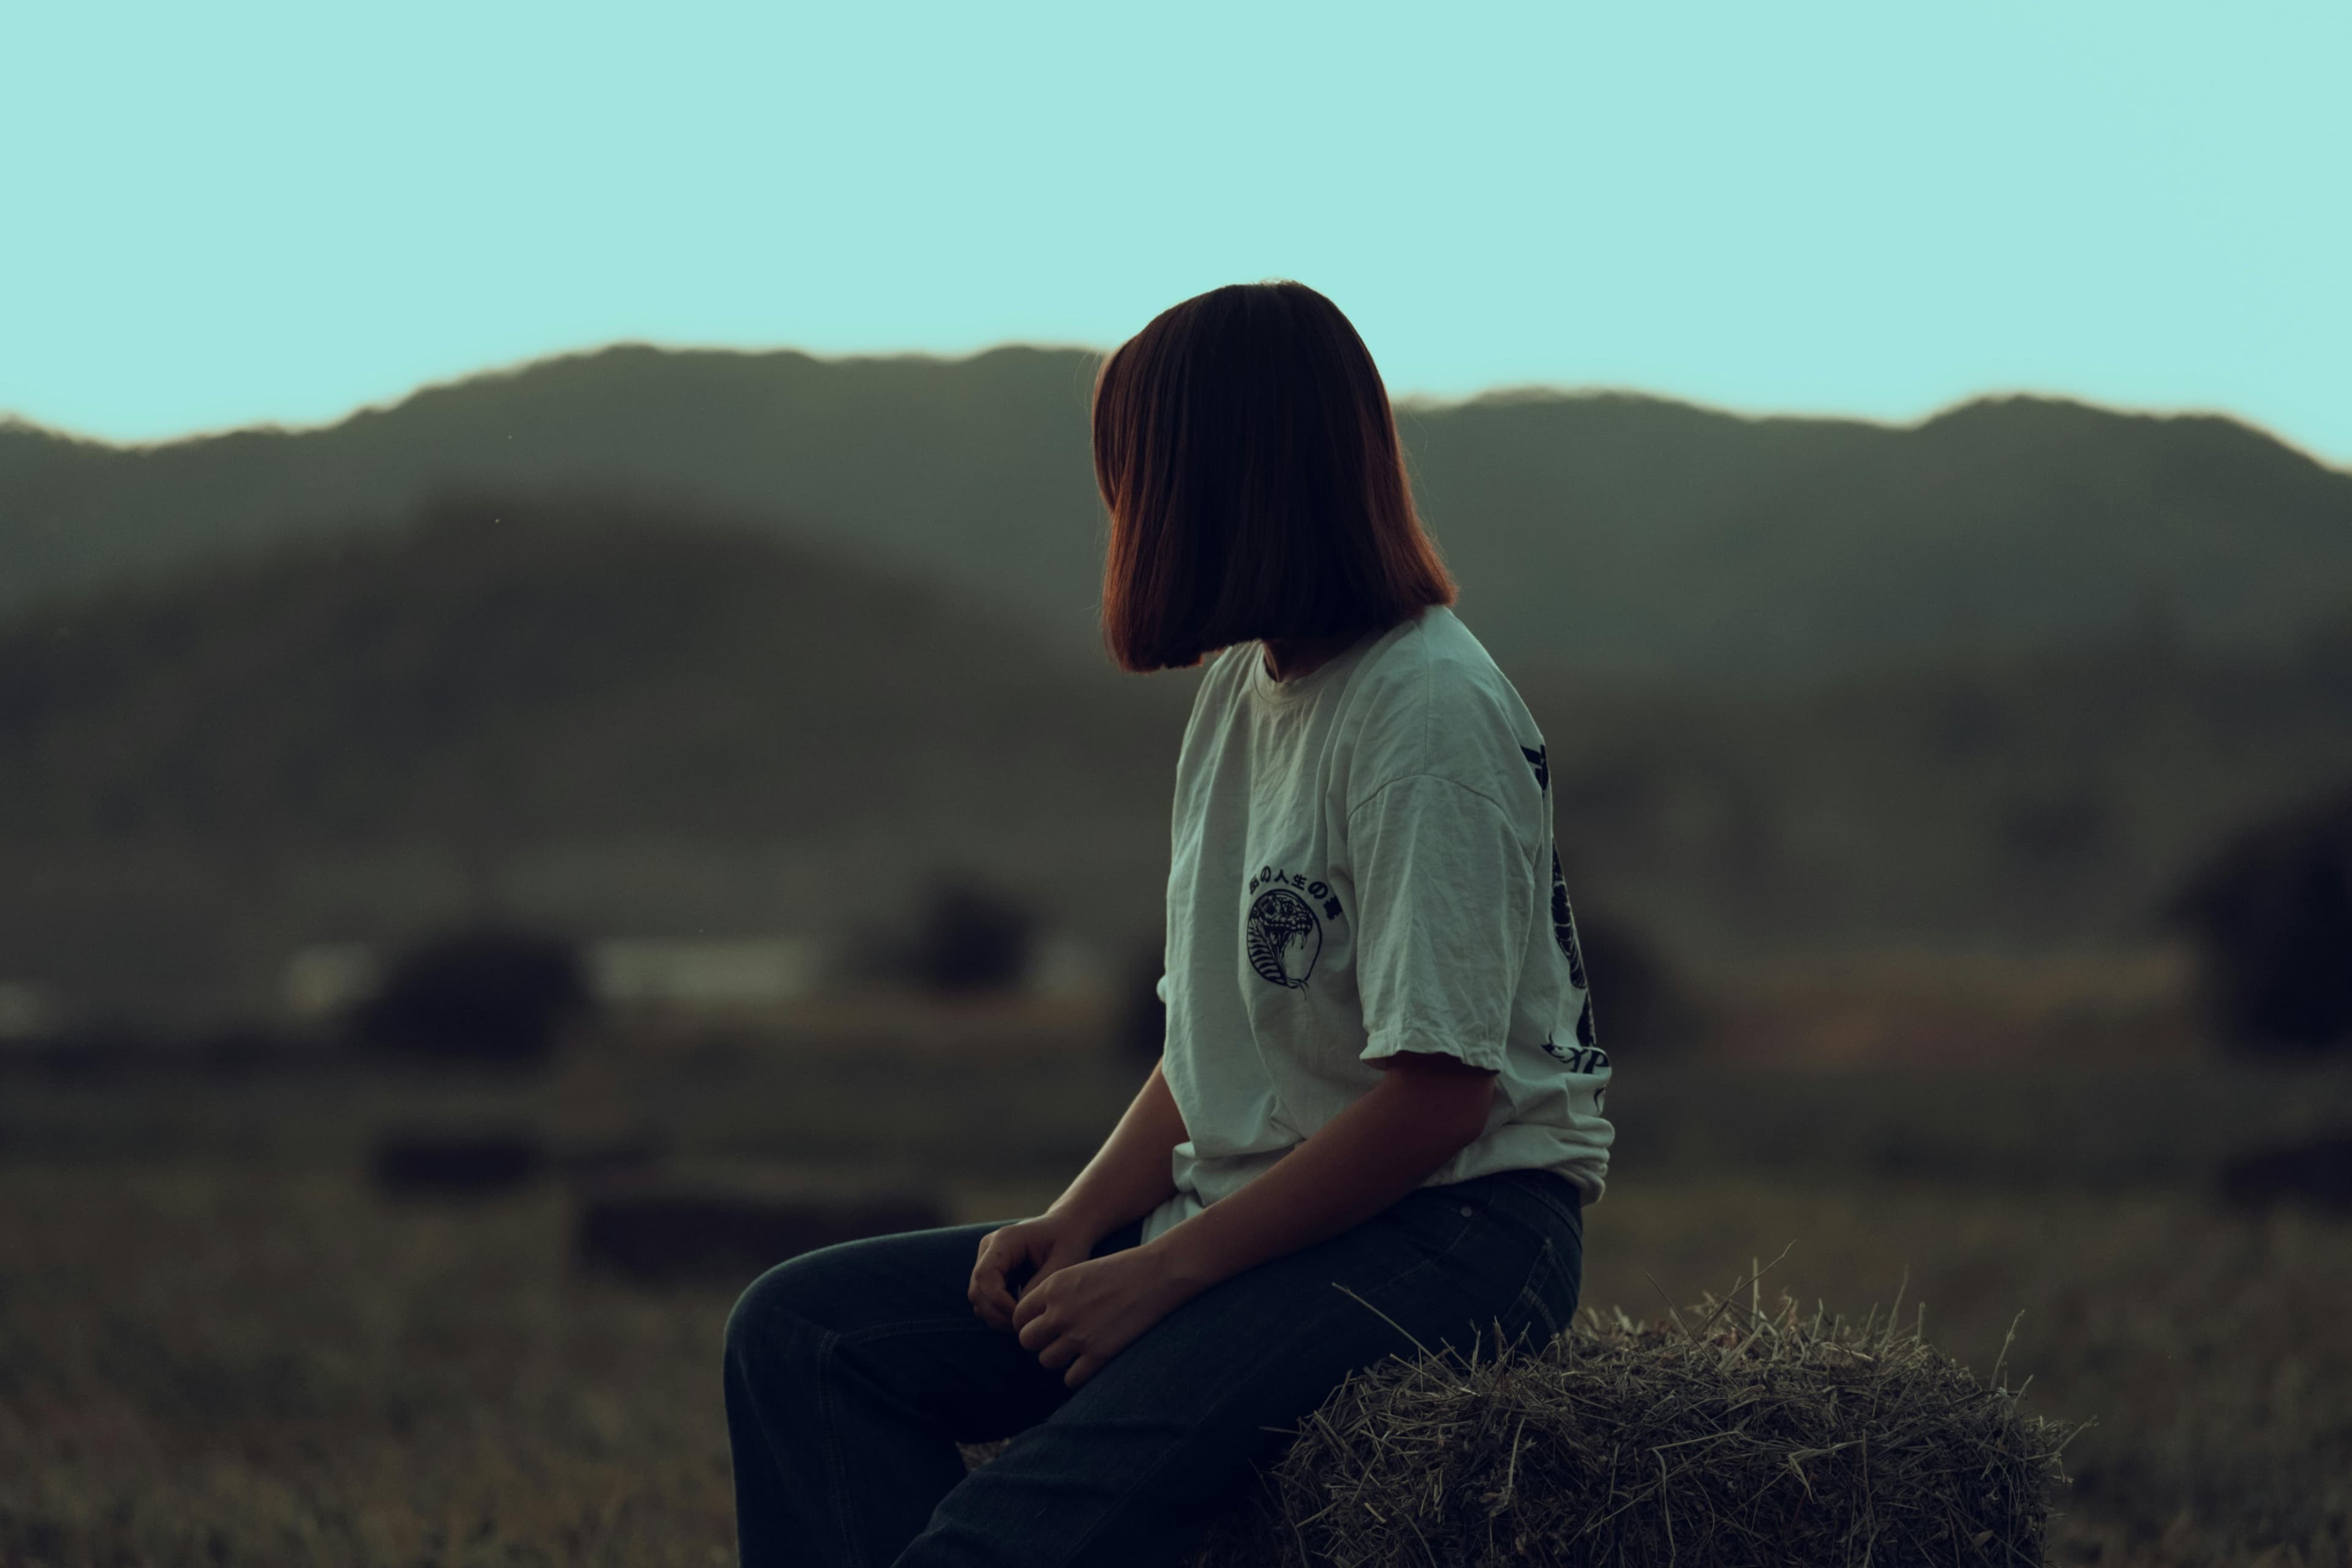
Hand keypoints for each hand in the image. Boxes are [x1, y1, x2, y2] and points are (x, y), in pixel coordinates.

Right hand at [968, 1211, 1103, 1330]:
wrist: (1068, 1226)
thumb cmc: (1068, 1241)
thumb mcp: (1063, 1262)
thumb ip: (1039, 1285)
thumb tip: (1019, 1311)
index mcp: (1004, 1240)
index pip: (985, 1277)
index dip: (999, 1303)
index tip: (1022, 1316)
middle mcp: (989, 1248)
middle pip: (977, 1291)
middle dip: (998, 1314)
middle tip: (1025, 1325)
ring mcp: (987, 1260)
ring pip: (978, 1298)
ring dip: (998, 1316)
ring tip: (1025, 1320)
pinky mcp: (992, 1271)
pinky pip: (986, 1298)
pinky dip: (1000, 1311)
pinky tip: (1022, 1312)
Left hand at [1012, 1244, 1196, 1388]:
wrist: (1156, 1274)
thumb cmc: (1120, 1270)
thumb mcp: (1078, 1272)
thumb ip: (1053, 1295)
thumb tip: (1036, 1321)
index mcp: (1053, 1287)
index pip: (1019, 1318)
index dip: (1028, 1324)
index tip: (1043, 1326)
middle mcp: (1060, 1312)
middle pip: (1027, 1342)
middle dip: (1040, 1343)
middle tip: (1058, 1339)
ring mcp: (1079, 1334)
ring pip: (1047, 1362)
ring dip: (1059, 1359)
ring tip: (1077, 1349)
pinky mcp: (1099, 1354)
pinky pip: (1071, 1378)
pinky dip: (1077, 1374)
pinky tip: (1090, 1362)